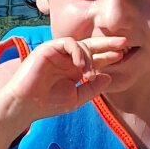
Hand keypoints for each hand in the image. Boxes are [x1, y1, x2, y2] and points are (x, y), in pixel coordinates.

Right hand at [3, 34, 130, 123]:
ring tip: (90, 74)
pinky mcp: (48, 48)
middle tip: (124, 43)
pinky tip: (80, 65)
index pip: (93, 58)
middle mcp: (67, 59)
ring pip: (81, 44)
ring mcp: (57, 53)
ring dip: (90, 58)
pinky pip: (68, 43)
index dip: (107, 56)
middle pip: (90, 46)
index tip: (121, 56)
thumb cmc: (47, 104)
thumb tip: (108, 77)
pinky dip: (77, 52)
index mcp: (73, 69)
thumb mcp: (75, 98)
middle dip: (107, 44)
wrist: (25, 105)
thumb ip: (92, 89)